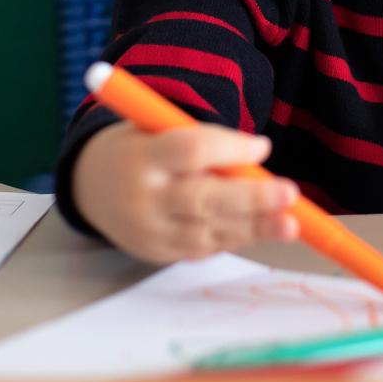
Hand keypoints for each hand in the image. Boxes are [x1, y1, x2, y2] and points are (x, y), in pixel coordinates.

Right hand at [72, 122, 300, 263]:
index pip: (190, 150)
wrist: (92, 185)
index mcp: (142, 155)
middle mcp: (144, 197)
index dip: (229, 149)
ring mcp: (150, 230)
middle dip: (250, 199)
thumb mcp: (157, 128)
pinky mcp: (158, 252)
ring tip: (290, 224)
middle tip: (289, 194)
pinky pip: (204, 247)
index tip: (263, 146)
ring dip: (254, 227)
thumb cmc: (140, 148)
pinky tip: (263, 229)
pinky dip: (236, 237)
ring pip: (208, 230)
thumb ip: (201, 141)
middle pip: (202, 199)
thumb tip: (258, 154)